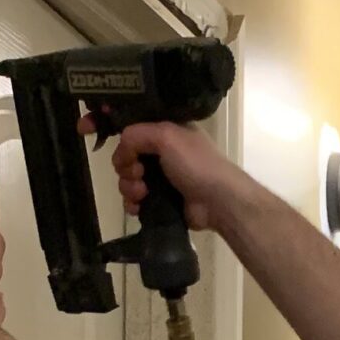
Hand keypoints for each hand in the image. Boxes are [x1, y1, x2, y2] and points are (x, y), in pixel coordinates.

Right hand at [110, 121, 241, 232]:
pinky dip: (133, 204)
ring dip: (129, 188)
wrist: (218, 201)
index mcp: (167, 132)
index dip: (124, 143)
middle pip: (127, 158)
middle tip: (138, 174)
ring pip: (128, 180)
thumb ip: (136, 135)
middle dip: (126, 168)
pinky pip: (135, 201)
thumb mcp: (166, 136)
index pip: (134, 132)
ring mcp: (162, 178)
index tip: (121, 150)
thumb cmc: (196, 163)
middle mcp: (163, 153)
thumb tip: (121, 151)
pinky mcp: (160, 201)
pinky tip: (138, 207)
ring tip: (142, 194)